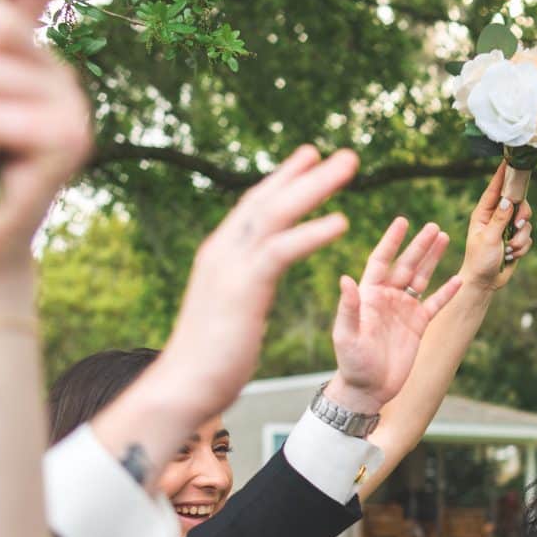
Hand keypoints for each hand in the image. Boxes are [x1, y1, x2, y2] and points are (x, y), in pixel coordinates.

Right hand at [146, 145, 359, 420]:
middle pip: (269, 199)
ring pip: (277, 213)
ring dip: (315, 187)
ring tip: (350, 168)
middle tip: (344, 154)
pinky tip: (341, 221)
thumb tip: (252, 279)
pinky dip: (311, 233)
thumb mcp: (229, 307)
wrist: (186, 383)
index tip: (310, 156)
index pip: (256, 206)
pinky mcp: (242, 287)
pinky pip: (282, 251)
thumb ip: (242, 284)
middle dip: (306, 173)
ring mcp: (230, 265)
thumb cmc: (210, 354)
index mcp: (222, 253)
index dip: (284, 180)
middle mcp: (224, 250)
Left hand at [323, 215, 462, 413]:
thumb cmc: (352, 363)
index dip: (391, 241)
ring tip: (444, 238)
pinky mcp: (418, 325)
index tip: (402, 222)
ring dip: (432, 259)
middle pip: (406, 265)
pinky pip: (435, 304)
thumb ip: (348, 308)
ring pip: (421, 278)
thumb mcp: (346, 336)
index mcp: (368, 295)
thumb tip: (345, 279)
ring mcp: (404, 310)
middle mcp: (387, 297)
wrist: (368, 389)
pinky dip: (447, 292)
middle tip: (433, 227)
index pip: (381, 260)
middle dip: (419, 245)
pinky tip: (459, 279)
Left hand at [459, 162, 535, 296]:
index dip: (504, 175)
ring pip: (526, 222)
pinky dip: (522, 247)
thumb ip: (500, 219)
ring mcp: (506, 228)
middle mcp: (496, 217)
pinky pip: (528, 237)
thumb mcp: (488, 238)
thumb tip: (509, 200)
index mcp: (484, 212)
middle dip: (522, 215)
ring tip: (509, 249)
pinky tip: (511, 255)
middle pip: (518, 203)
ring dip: (520, 238)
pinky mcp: (515, 240)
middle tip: (517, 225)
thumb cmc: (479, 260)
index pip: (496, 188)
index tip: (511, 161)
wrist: (485, 282)